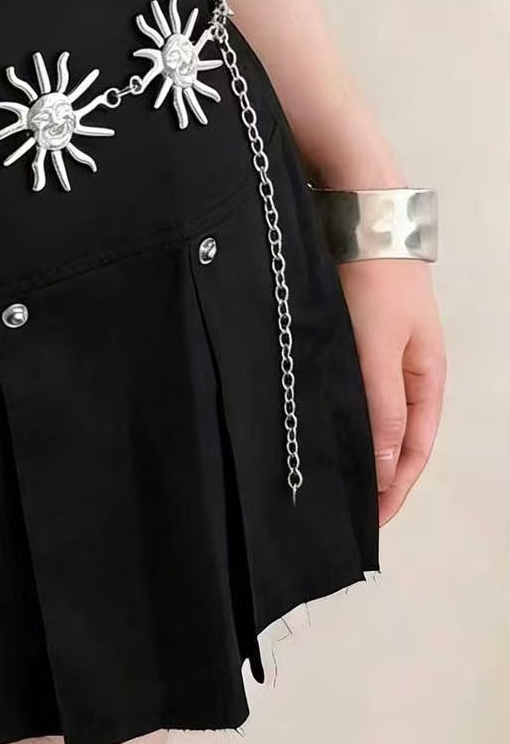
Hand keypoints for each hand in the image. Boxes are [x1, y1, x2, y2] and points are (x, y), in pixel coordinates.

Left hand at [338, 260, 444, 525]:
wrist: (357, 222)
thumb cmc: (376, 283)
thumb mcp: (380, 351)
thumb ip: (382, 406)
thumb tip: (388, 466)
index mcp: (426, 379)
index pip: (416, 450)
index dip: (396, 488)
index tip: (372, 521)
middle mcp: (405, 373)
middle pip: (395, 439)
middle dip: (376, 477)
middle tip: (345, 511)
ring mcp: (378, 358)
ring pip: (370, 417)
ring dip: (355, 448)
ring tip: (328, 479)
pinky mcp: (351, 342)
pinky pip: (349, 392)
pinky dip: (338, 417)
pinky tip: (317, 429)